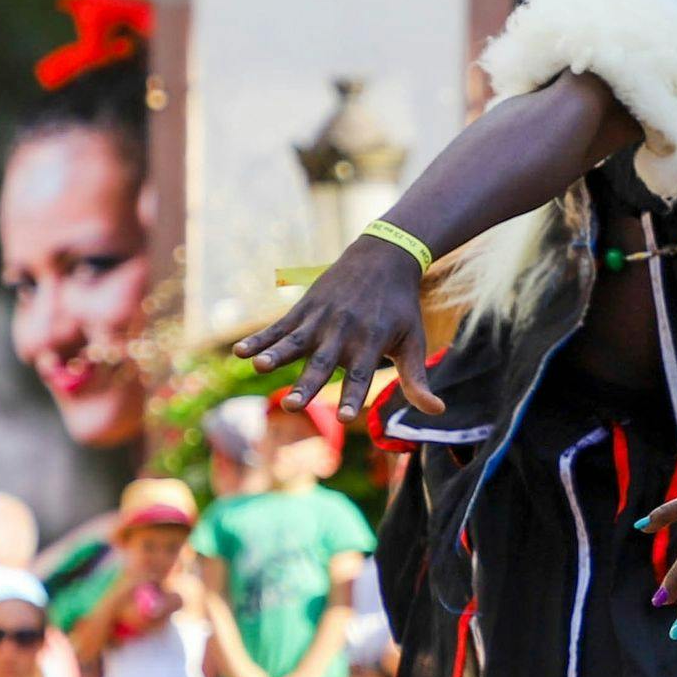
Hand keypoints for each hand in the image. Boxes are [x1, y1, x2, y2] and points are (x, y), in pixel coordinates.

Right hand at [234, 232, 443, 421]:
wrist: (383, 258)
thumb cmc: (400, 308)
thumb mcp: (413, 341)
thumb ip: (417, 379)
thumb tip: (437, 411)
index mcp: (371, 343)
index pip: (361, 375)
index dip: (353, 396)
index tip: (346, 419)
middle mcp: (343, 332)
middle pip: (322, 363)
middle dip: (307, 385)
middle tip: (291, 405)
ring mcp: (320, 319)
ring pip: (296, 341)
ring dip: (277, 355)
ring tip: (260, 367)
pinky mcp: (304, 309)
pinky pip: (279, 326)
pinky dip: (260, 338)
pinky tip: (239, 352)